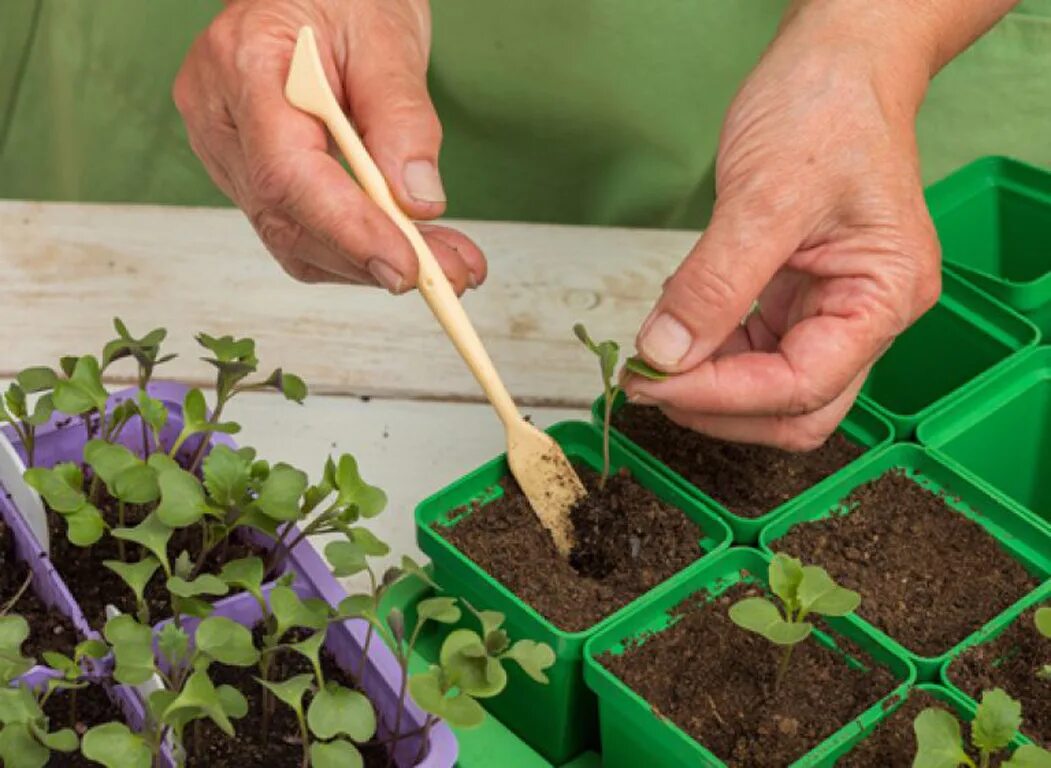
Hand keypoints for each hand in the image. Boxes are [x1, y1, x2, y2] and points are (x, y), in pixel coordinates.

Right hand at [174, 0, 485, 292]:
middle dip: (375, 257)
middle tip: (452, 276)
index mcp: (242, 64)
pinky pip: (298, 231)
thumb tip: (418, 202)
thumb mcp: (386, 35)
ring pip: (293, 238)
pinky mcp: (249, 173)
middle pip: (289, 219)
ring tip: (447, 265)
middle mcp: (220, 116)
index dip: (348, 230)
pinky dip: (356, 249)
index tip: (407, 266)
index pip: (288, 173)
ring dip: (372, 263)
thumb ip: (402, 117)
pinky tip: (408, 249)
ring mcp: (227, 150)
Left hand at [624, 3, 941, 449]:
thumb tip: (666, 354)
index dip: (722, 396)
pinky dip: (712, 355)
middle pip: (795, 408)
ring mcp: (833, 309)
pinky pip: (755, 350)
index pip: (802, 385)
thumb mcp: (765, 196)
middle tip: (648, 385)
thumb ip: (714, 283)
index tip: (653, 382)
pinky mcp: (800, 297)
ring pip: (771, 388)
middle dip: (719, 407)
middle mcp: (867, 315)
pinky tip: (677, 334)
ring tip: (652, 360)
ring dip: (710, 386)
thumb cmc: (826, 108)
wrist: (837, 63)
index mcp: (884, 296)